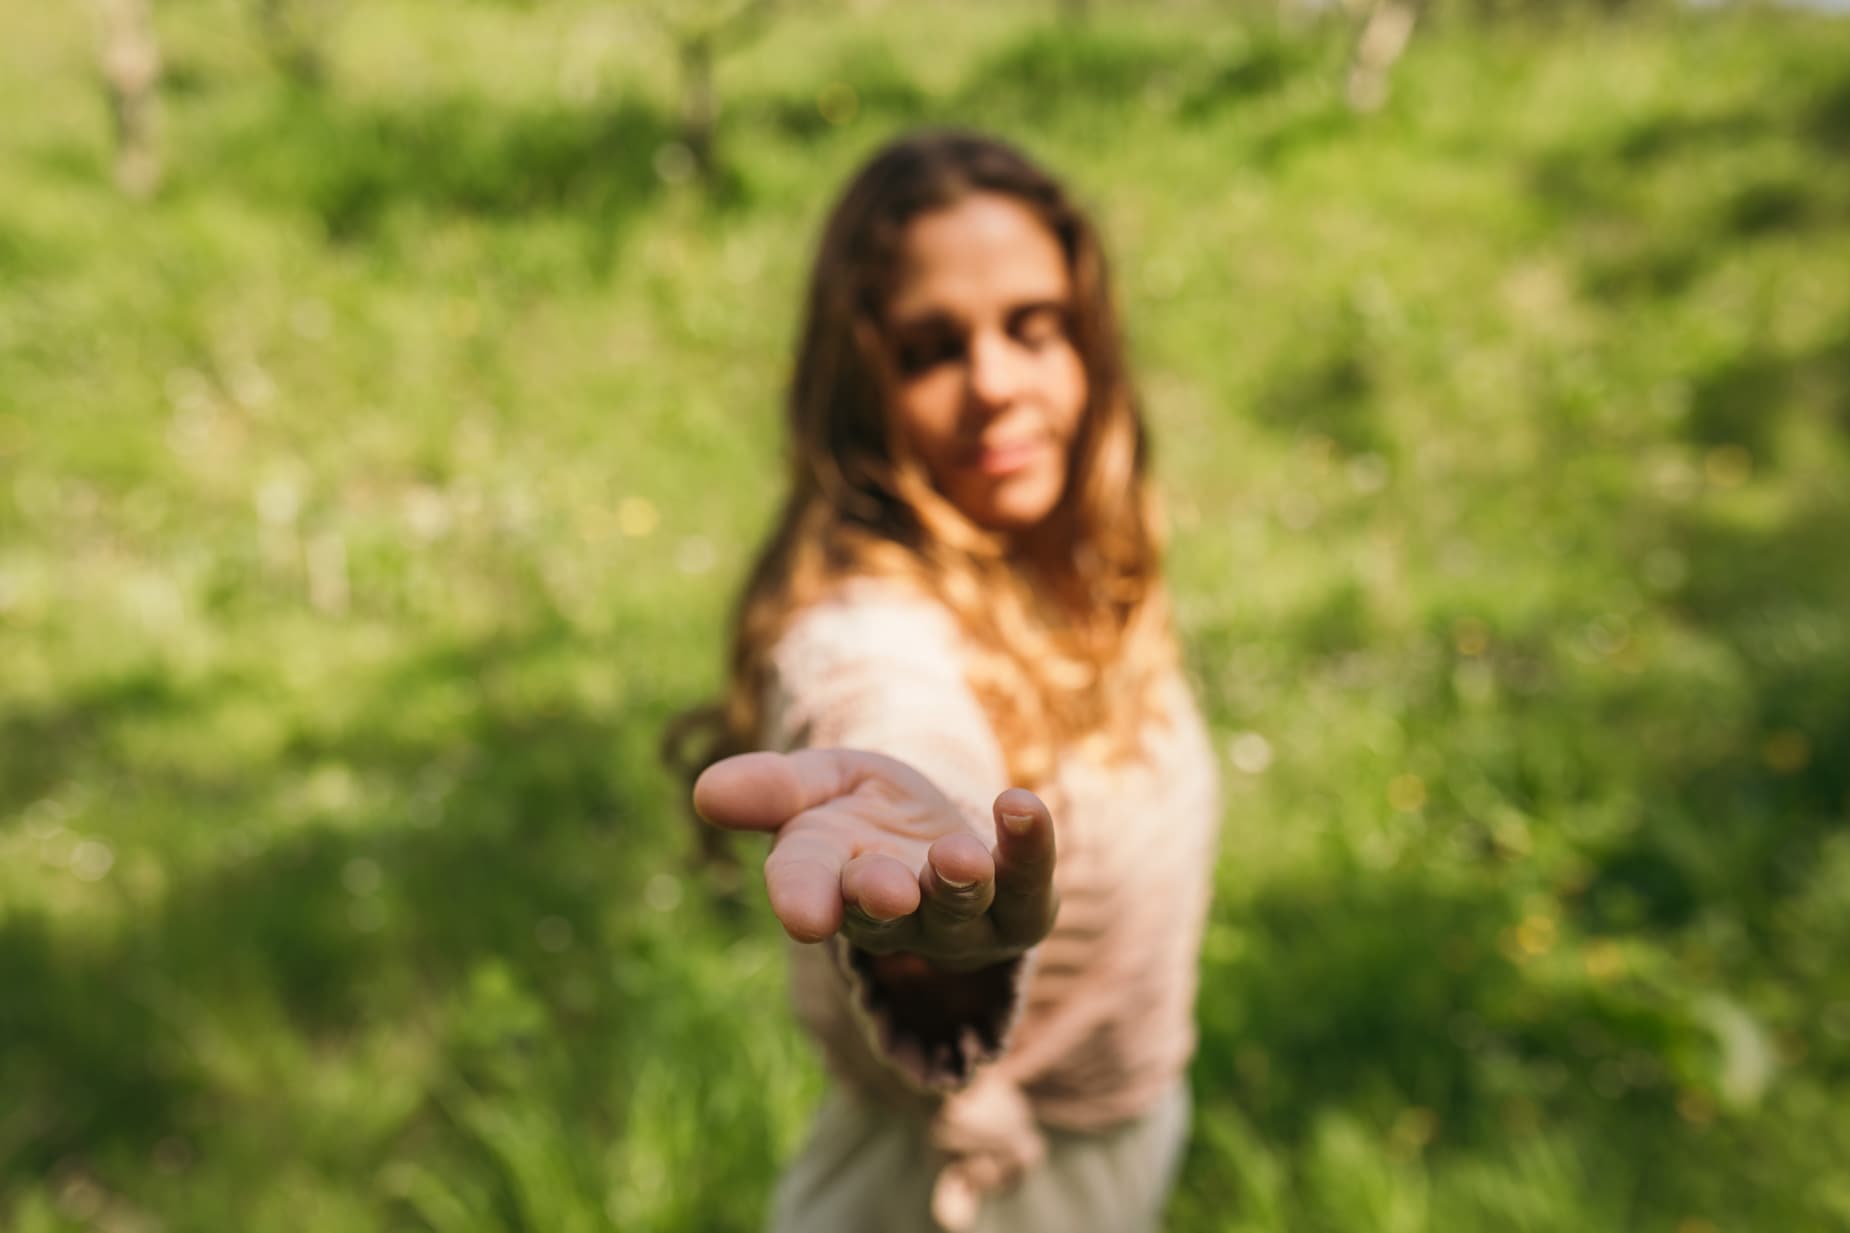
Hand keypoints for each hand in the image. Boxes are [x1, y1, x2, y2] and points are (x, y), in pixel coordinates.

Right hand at [693, 749, 1057, 970]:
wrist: (940, 832)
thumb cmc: (863, 813)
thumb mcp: (817, 786)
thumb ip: (773, 789)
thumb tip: (706, 791)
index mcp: (827, 881)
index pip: (806, 887)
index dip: (802, 895)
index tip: (801, 912)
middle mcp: (893, 911)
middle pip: (885, 913)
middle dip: (883, 899)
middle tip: (887, 891)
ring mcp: (959, 917)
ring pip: (958, 908)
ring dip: (958, 881)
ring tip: (961, 857)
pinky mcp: (1022, 905)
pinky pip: (1029, 882)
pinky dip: (1029, 846)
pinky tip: (1023, 807)